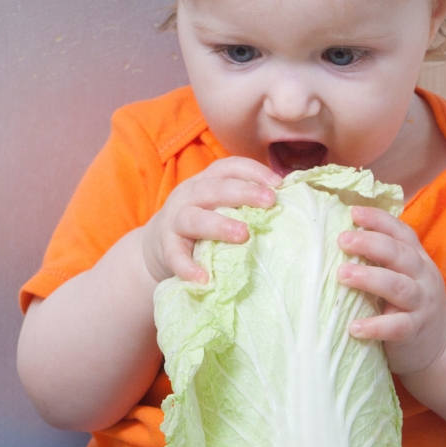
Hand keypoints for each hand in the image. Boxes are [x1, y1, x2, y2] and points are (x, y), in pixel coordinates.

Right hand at [140, 157, 281, 283]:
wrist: (155, 247)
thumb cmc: (201, 227)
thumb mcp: (219, 207)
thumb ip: (244, 204)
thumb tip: (290, 204)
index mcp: (206, 182)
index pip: (229, 167)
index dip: (253, 171)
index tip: (279, 183)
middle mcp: (188, 195)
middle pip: (214, 188)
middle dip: (243, 192)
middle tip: (270, 202)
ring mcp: (174, 220)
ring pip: (193, 217)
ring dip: (218, 224)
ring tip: (243, 235)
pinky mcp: (164, 247)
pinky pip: (174, 255)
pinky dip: (187, 267)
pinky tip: (204, 279)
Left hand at [338, 206, 445, 374]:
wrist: (441, 345)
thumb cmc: (410, 305)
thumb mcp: (404, 276)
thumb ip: (383, 260)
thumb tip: (339, 238)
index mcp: (417, 259)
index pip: (401, 233)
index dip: (379, 220)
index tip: (352, 212)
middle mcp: (423, 277)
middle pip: (399, 254)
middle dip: (370, 244)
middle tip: (342, 240)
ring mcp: (422, 304)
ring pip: (398, 286)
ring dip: (369, 278)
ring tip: (342, 274)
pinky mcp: (416, 331)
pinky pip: (397, 327)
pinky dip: (376, 326)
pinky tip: (354, 328)